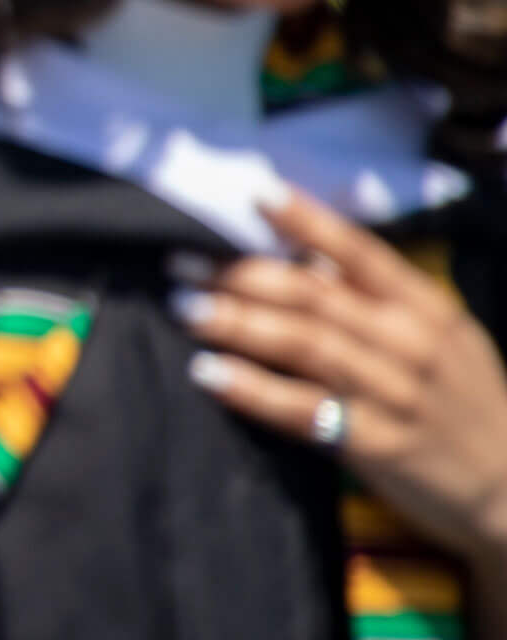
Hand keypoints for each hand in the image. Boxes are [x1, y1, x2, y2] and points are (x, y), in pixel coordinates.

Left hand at [177, 194, 506, 561]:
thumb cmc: (459, 399)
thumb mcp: (440, 335)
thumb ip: (377, 294)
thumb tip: (308, 251)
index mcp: (426, 307)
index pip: (361, 252)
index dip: (308, 221)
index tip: (255, 195)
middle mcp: (410, 344)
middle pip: (315, 297)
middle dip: (241, 274)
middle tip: (180, 262)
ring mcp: (394, 394)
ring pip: (304, 345)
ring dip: (237, 323)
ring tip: (185, 308)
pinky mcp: (376, 444)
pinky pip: (304, 410)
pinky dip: (252, 389)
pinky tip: (210, 373)